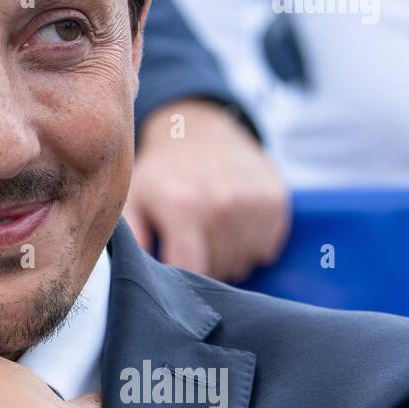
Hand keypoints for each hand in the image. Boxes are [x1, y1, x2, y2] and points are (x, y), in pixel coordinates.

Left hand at [125, 100, 288, 281]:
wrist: (197, 128)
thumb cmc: (160, 173)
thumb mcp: (132, 200)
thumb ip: (133, 241)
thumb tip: (136, 278)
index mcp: (184, 207)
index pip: (193, 272)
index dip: (183, 279)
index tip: (175, 264)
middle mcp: (224, 204)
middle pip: (221, 271)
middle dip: (203, 266)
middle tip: (189, 241)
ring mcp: (254, 201)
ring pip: (245, 263)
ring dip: (227, 257)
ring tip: (209, 231)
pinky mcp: (276, 198)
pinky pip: (266, 249)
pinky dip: (250, 245)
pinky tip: (231, 223)